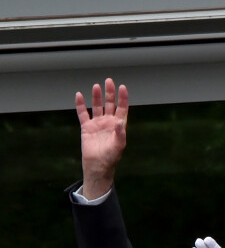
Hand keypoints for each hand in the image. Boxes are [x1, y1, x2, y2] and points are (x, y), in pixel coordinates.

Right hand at [75, 78, 127, 199]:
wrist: (97, 166)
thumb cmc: (111, 157)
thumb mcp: (118, 146)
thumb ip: (120, 134)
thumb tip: (119, 122)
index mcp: (118, 126)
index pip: (122, 109)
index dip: (123, 98)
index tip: (122, 87)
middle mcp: (108, 122)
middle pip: (110, 104)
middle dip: (110, 93)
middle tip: (109, 81)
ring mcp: (97, 124)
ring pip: (97, 106)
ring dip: (97, 96)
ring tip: (96, 86)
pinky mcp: (86, 128)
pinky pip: (83, 114)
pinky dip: (80, 105)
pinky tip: (79, 95)